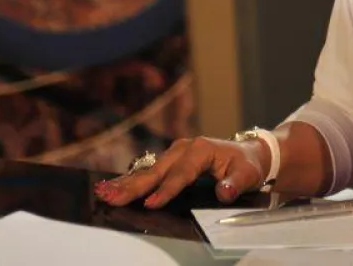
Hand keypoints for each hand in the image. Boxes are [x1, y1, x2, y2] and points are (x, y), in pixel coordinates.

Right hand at [93, 136, 269, 208]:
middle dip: (133, 186)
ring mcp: (174, 153)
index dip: (166, 190)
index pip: (181, 174)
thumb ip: (235, 184)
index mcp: (200, 150)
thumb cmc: (247, 165)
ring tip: (103, 192)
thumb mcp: (247, 174)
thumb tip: (224, 191)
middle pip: (156, 171)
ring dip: (125, 183)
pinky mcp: (170, 160)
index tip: (151, 203)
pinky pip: (148, 171)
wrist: (249, 153)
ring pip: (147, 171)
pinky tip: (111, 186)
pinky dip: (130, 180)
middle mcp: (183, 149)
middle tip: (111, 197)